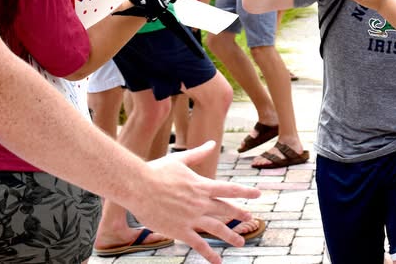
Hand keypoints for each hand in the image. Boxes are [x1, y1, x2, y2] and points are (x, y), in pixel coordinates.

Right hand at [128, 142, 260, 263]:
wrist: (138, 186)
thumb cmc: (155, 171)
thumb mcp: (180, 160)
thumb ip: (198, 154)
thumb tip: (212, 143)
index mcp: (202, 186)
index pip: (230, 189)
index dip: (245, 192)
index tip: (258, 194)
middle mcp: (201, 203)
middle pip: (226, 210)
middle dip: (240, 213)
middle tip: (250, 217)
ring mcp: (192, 218)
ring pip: (217, 229)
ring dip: (231, 236)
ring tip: (241, 242)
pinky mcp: (180, 231)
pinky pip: (199, 245)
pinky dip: (210, 254)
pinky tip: (218, 262)